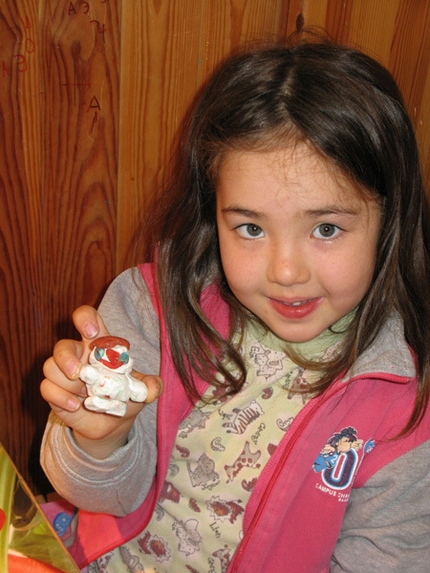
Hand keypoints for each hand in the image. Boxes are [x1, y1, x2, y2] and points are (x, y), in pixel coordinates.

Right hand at [40, 305, 162, 457]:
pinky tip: (75, 406)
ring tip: (85, 395)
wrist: (113, 423)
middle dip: (66, 357)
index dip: (85, 318)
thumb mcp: (141, 390)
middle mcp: (78, 356)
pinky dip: (60, 397)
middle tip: (78, 372)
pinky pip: (46, 388)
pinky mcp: (55, 392)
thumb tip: (154, 389)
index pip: (87, 319)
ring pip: (50, 367)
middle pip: (61, 345)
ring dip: (67, 383)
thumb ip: (151, 386)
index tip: (90, 331)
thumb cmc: (125, 396)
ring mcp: (64, 374)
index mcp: (99, 345)